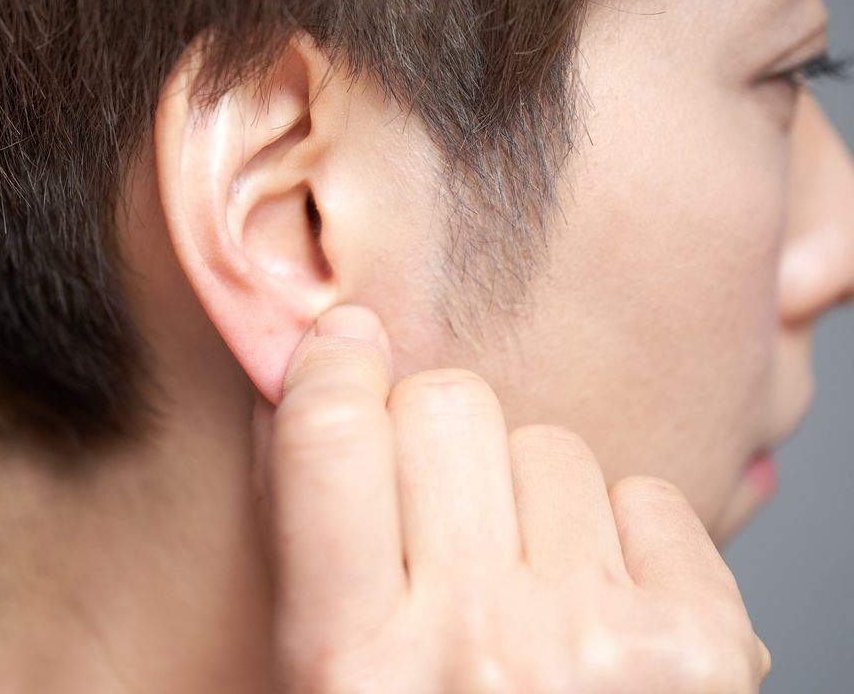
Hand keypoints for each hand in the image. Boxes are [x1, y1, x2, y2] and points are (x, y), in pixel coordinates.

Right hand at [256, 304, 770, 692]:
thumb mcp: (326, 665)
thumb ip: (309, 523)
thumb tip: (331, 347)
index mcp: (351, 665)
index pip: (330, 438)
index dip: (330, 368)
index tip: (344, 347)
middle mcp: (476, 649)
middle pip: (449, 405)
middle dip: (437, 436)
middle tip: (443, 512)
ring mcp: (595, 647)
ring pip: (550, 444)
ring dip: (531, 497)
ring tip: (527, 589)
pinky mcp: (700, 646)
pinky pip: (648, 494)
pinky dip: (622, 538)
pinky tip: (601, 611)